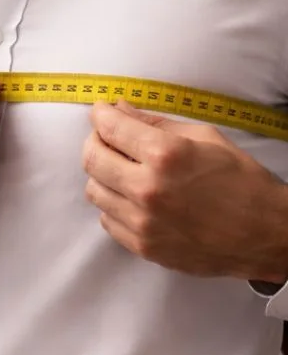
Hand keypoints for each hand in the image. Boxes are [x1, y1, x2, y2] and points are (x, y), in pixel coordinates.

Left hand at [83, 100, 287, 281]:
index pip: (111, 128)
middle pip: (91, 159)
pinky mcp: (140, 245)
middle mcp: (147, 188)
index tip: (101, 111)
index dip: (101, 115)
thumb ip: (156, 124)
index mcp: (166, 155)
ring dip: (102, 175)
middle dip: (95, 141)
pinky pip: (106, 218)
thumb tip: (120, 110)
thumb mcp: (206, 138)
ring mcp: (141, 220)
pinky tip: (132, 197)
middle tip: (106, 138)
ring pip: (94, 190)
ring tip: (122, 169)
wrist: (262, 233)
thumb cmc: (241, 182)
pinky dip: (113, 203)